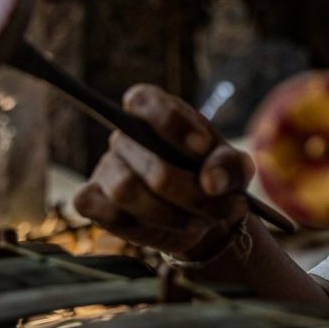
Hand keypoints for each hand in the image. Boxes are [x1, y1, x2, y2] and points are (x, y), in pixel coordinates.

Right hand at [73, 84, 253, 259]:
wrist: (204, 216)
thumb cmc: (215, 178)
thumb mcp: (235, 167)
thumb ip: (229, 166)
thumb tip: (211, 181)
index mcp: (157, 111)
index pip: (143, 100)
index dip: (171, 122)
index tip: (203, 148)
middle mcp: (126, 135)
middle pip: (149, 161)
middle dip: (192, 193)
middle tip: (222, 208)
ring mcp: (107, 167)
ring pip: (126, 190)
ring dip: (170, 214)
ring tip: (200, 222)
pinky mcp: (93, 199)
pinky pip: (101, 210)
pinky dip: (138, 225)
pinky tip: (167, 227)